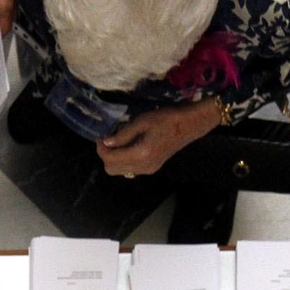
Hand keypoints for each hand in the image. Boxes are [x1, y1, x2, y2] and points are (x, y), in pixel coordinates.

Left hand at [96, 100, 220, 176]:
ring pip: (120, 171)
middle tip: (107, 139)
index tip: (100, 137)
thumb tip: (106, 142)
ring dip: (114, 159)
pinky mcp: (152, 168)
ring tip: (117, 142)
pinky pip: (130, 169)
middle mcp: (143, 167)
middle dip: (105, 155)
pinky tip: (127, 146)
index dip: (101, 149)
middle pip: (112, 170)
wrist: (189, 125)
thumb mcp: (142, 121)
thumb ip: (123, 134)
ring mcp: (148, 170)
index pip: (111, 159)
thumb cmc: (166, 119)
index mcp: (141, 154)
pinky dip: (123, 160)